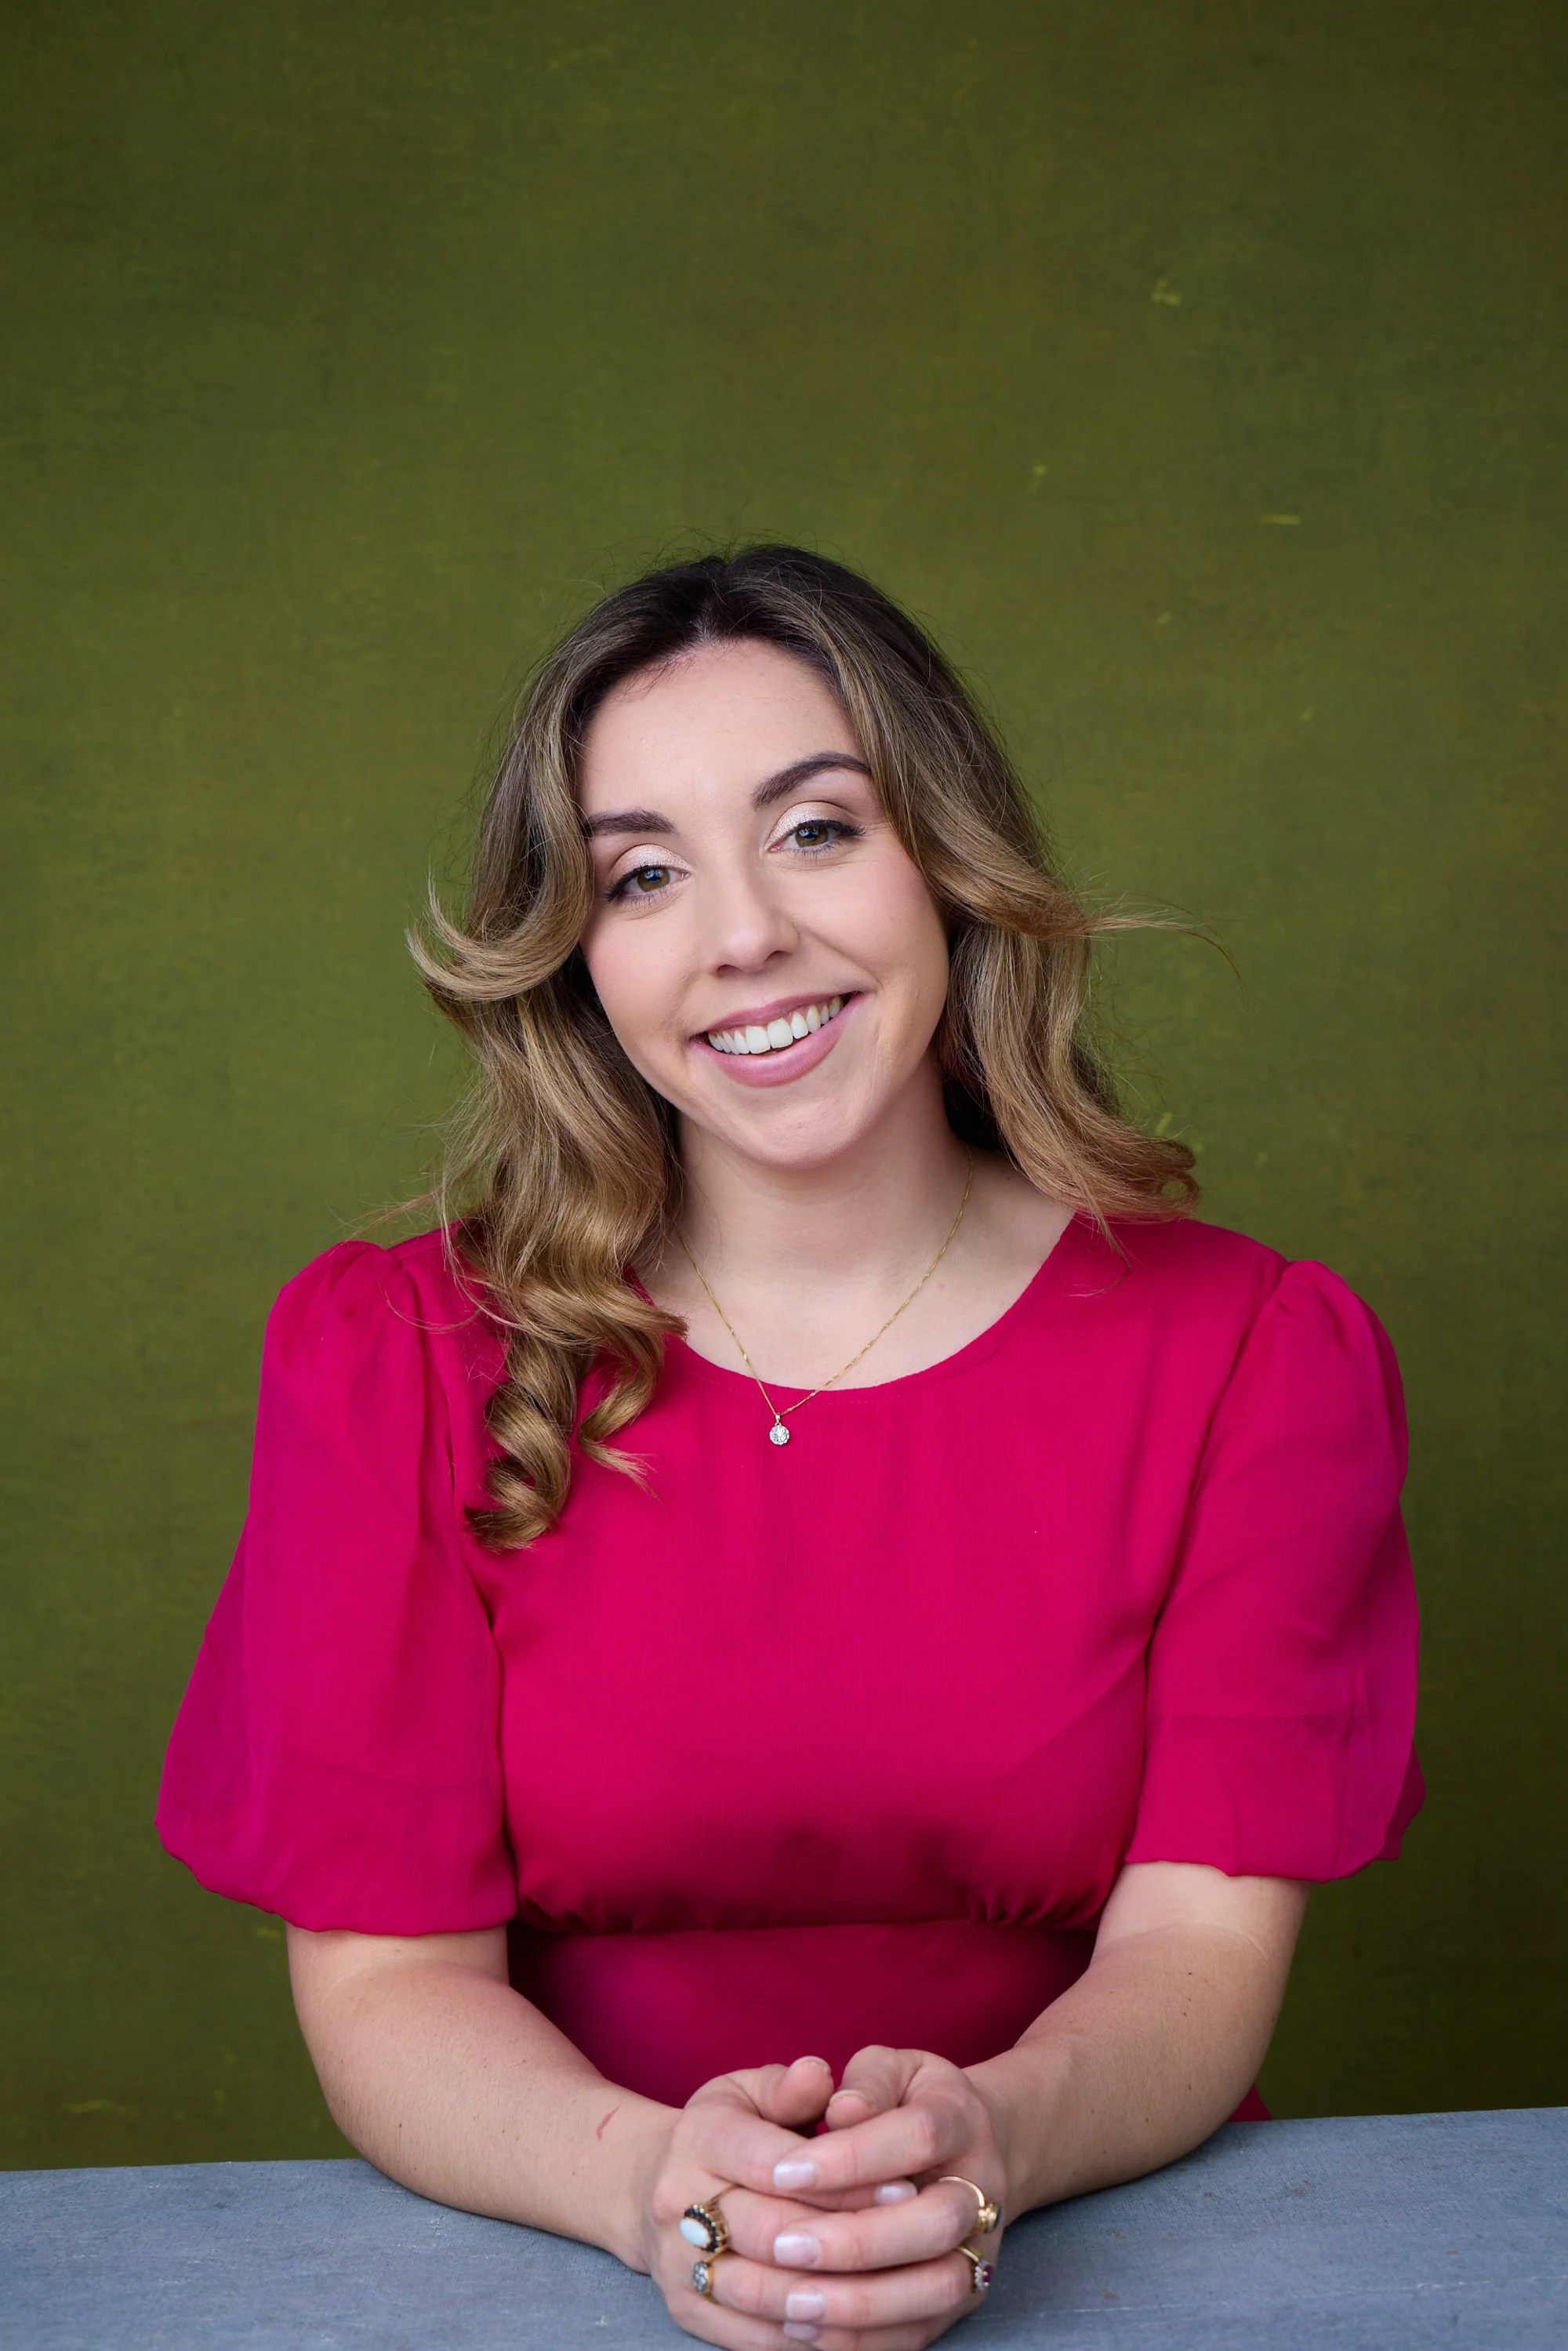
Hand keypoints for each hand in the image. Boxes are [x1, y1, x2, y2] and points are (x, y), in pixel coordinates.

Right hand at [635, 2054, 922, 2347]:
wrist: (651, 2186)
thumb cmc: (727, 2131)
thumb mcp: (749, 2091)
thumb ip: (788, 2086)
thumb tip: (818, 2074)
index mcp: (699, 2138)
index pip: (774, 2163)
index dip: (842, 2178)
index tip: (904, 2185)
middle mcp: (678, 2203)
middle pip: (770, 2233)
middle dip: (846, 2238)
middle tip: (909, 2240)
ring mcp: (677, 2264)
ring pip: (762, 2293)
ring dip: (832, 2296)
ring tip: (893, 2287)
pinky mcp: (688, 2313)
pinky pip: (754, 2337)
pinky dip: (807, 2337)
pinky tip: (856, 2321)